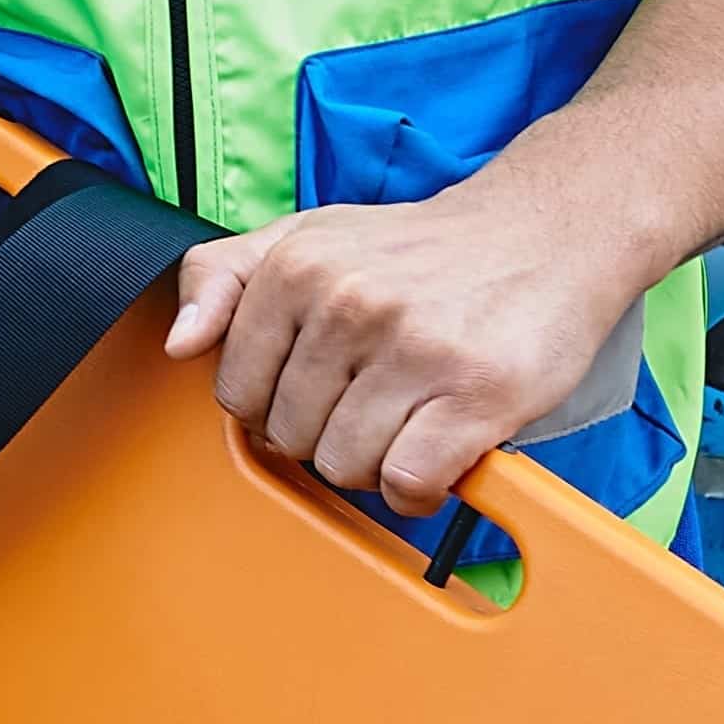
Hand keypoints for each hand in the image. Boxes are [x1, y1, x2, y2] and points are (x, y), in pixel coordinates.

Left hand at [164, 182, 651, 516]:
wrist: (544, 234)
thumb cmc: (417, 250)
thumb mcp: (305, 236)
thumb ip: (221, 276)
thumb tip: (179, 343)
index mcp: (295, 269)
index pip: (236, 393)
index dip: (272, 406)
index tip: (315, 390)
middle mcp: (348, 305)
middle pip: (289, 438)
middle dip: (324, 435)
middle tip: (371, 402)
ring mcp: (414, 349)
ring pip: (344, 466)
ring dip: (374, 463)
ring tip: (406, 421)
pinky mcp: (477, 394)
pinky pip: (408, 483)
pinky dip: (418, 489)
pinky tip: (436, 456)